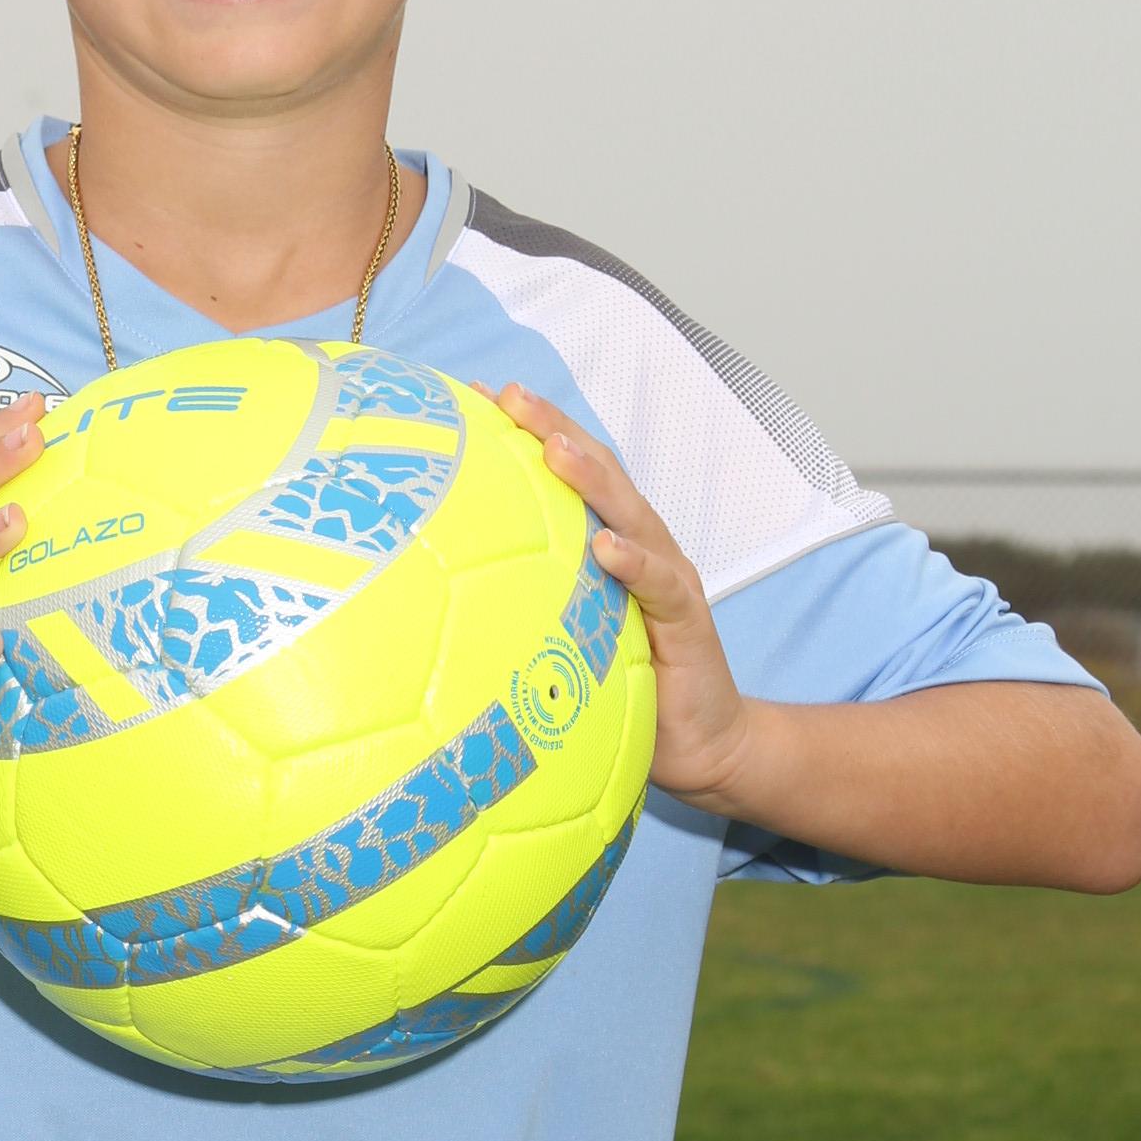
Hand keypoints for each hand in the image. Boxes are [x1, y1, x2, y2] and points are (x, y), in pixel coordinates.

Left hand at [495, 382, 756, 809]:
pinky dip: (635, 563)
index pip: (567, 476)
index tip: (476, 397)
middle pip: (599, 475)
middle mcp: (640, 548)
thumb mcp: (563, 637)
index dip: (528, 433)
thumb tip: (438, 595)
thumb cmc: (627, 688)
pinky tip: (607, 546)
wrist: (702, 745)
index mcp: (609, 545)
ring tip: (554, 449)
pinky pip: (659, 587)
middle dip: (555, 429)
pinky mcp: (686, 623)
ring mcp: (666, 581)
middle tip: (509, 395)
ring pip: (630, 515)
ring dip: (592, 480)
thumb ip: (523, 605)